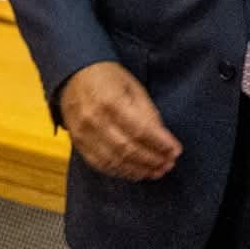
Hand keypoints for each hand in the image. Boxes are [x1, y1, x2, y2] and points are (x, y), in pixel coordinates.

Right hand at [57, 61, 181, 180]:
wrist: (73, 75)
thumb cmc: (109, 77)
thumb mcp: (133, 87)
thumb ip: (147, 112)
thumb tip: (163, 138)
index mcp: (111, 102)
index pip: (140, 129)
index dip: (160, 143)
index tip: (176, 150)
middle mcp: (95, 120)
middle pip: (127, 148)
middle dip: (152, 160)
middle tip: (169, 164)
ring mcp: (83, 134)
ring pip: (114, 161)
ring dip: (138, 170)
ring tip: (157, 172)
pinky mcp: (78, 143)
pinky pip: (100, 164)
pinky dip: (120, 172)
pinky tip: (136, 173)